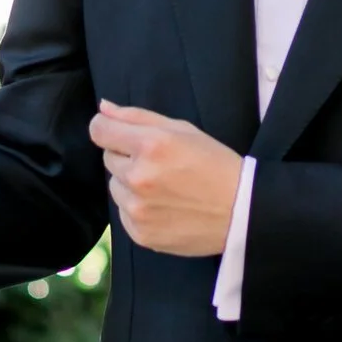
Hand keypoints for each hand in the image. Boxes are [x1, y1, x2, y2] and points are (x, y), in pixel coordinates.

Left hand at [88, 101, 244, 255]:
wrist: (242, 212)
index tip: (119, 133)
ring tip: (164, 188)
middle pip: (108, 158)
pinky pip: (123, 212)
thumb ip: (137, 117)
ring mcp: (137, 209)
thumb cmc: (215, 164)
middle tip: (159, 164)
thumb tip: (103, 108)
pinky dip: (137, 208)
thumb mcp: (183, 130)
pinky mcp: (139, 233)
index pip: (99, 130)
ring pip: (115, 186)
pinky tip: (164, 207)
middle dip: (127, 157)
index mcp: (150, 146)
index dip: (108, 128)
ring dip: (131, 184)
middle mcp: (138, 177)